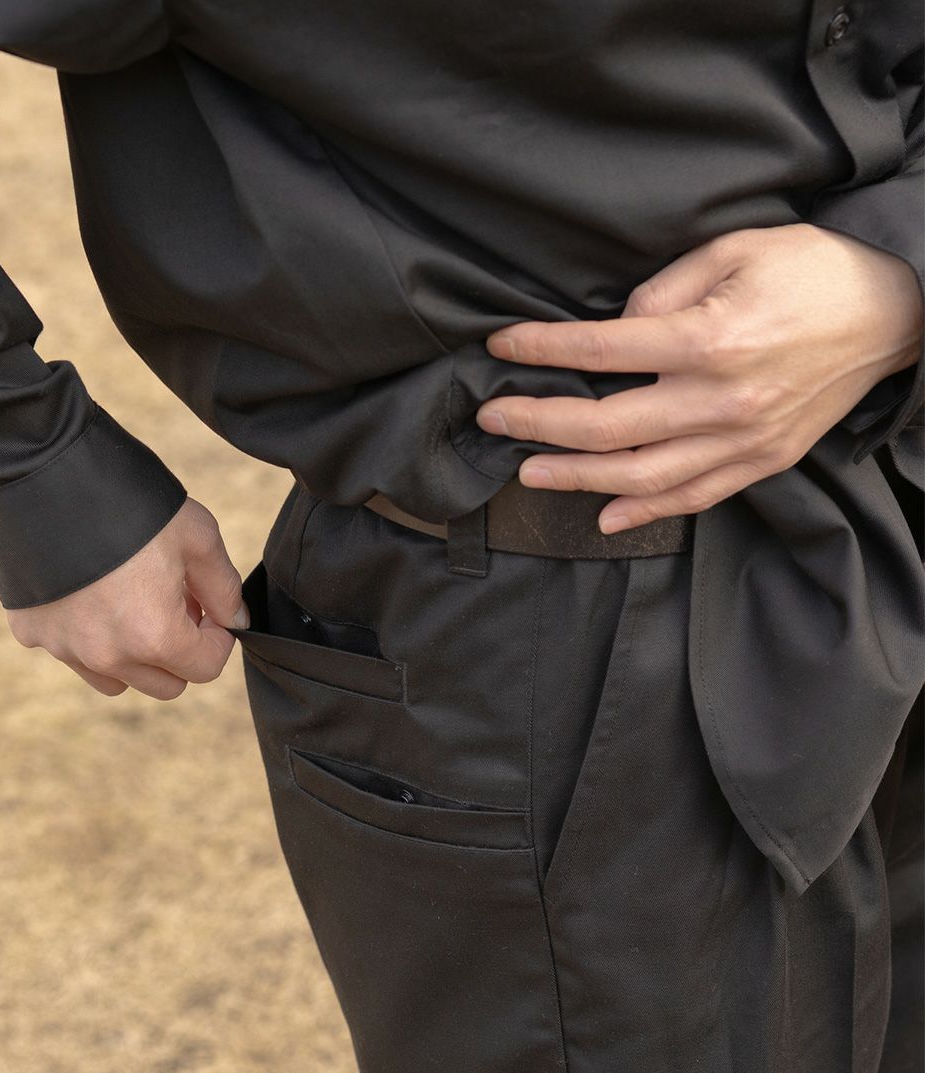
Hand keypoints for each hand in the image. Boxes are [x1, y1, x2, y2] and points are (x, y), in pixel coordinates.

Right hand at [5, 496, 248, 698]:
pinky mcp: (31, 633)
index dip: (217, 638)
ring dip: (133, 654)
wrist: (45, 474)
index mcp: (154, 636)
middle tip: (174, 603)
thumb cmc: (130, 503)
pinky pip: (71, 653)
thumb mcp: (196, 536)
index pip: (206, 668)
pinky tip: (87, 590)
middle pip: (165, 685)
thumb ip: (223, 587)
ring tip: (131, 601)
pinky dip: (86, 635)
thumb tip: (236, 620)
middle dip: (179, 651)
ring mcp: (65, 648)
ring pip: (117, 679)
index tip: (208, 608)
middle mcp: (108, 656)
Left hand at [477, 223, 923, 532]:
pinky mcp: (762, 461)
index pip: (601, 350)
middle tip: (493, 417)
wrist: (895, 314)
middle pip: (605, 426)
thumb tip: (614, 329)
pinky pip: (695, 498)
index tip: (501, 346)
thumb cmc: (813, 273)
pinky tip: (604, 516)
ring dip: (575, 478)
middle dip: (537, 422)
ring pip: (640, 476)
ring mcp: (743, 440)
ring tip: (528, 471)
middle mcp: (721, 400)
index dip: (541, 348)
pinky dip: (646, 512)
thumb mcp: (737, 249)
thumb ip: (665, 290)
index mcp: (710, 339)